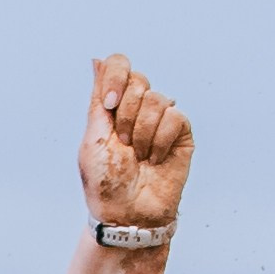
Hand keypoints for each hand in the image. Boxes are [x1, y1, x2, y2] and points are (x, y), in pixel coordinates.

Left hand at [77, 53, 191, 233]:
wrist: (127, 213)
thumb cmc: (105, 182)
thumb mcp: (93, 138)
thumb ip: (98, 99)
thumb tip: (97, 60)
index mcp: (115, 105)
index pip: (120, 65)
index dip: (116, 77)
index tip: (110, 105)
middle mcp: (138, 108)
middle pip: (138, 80)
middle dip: (126, 114)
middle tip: (123, 143)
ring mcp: (161, 120)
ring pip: (158, 99)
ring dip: (143, 133)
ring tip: (139, 157)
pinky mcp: (181, 134)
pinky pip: (175, 117)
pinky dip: (160, 140)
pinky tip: (155, 160)